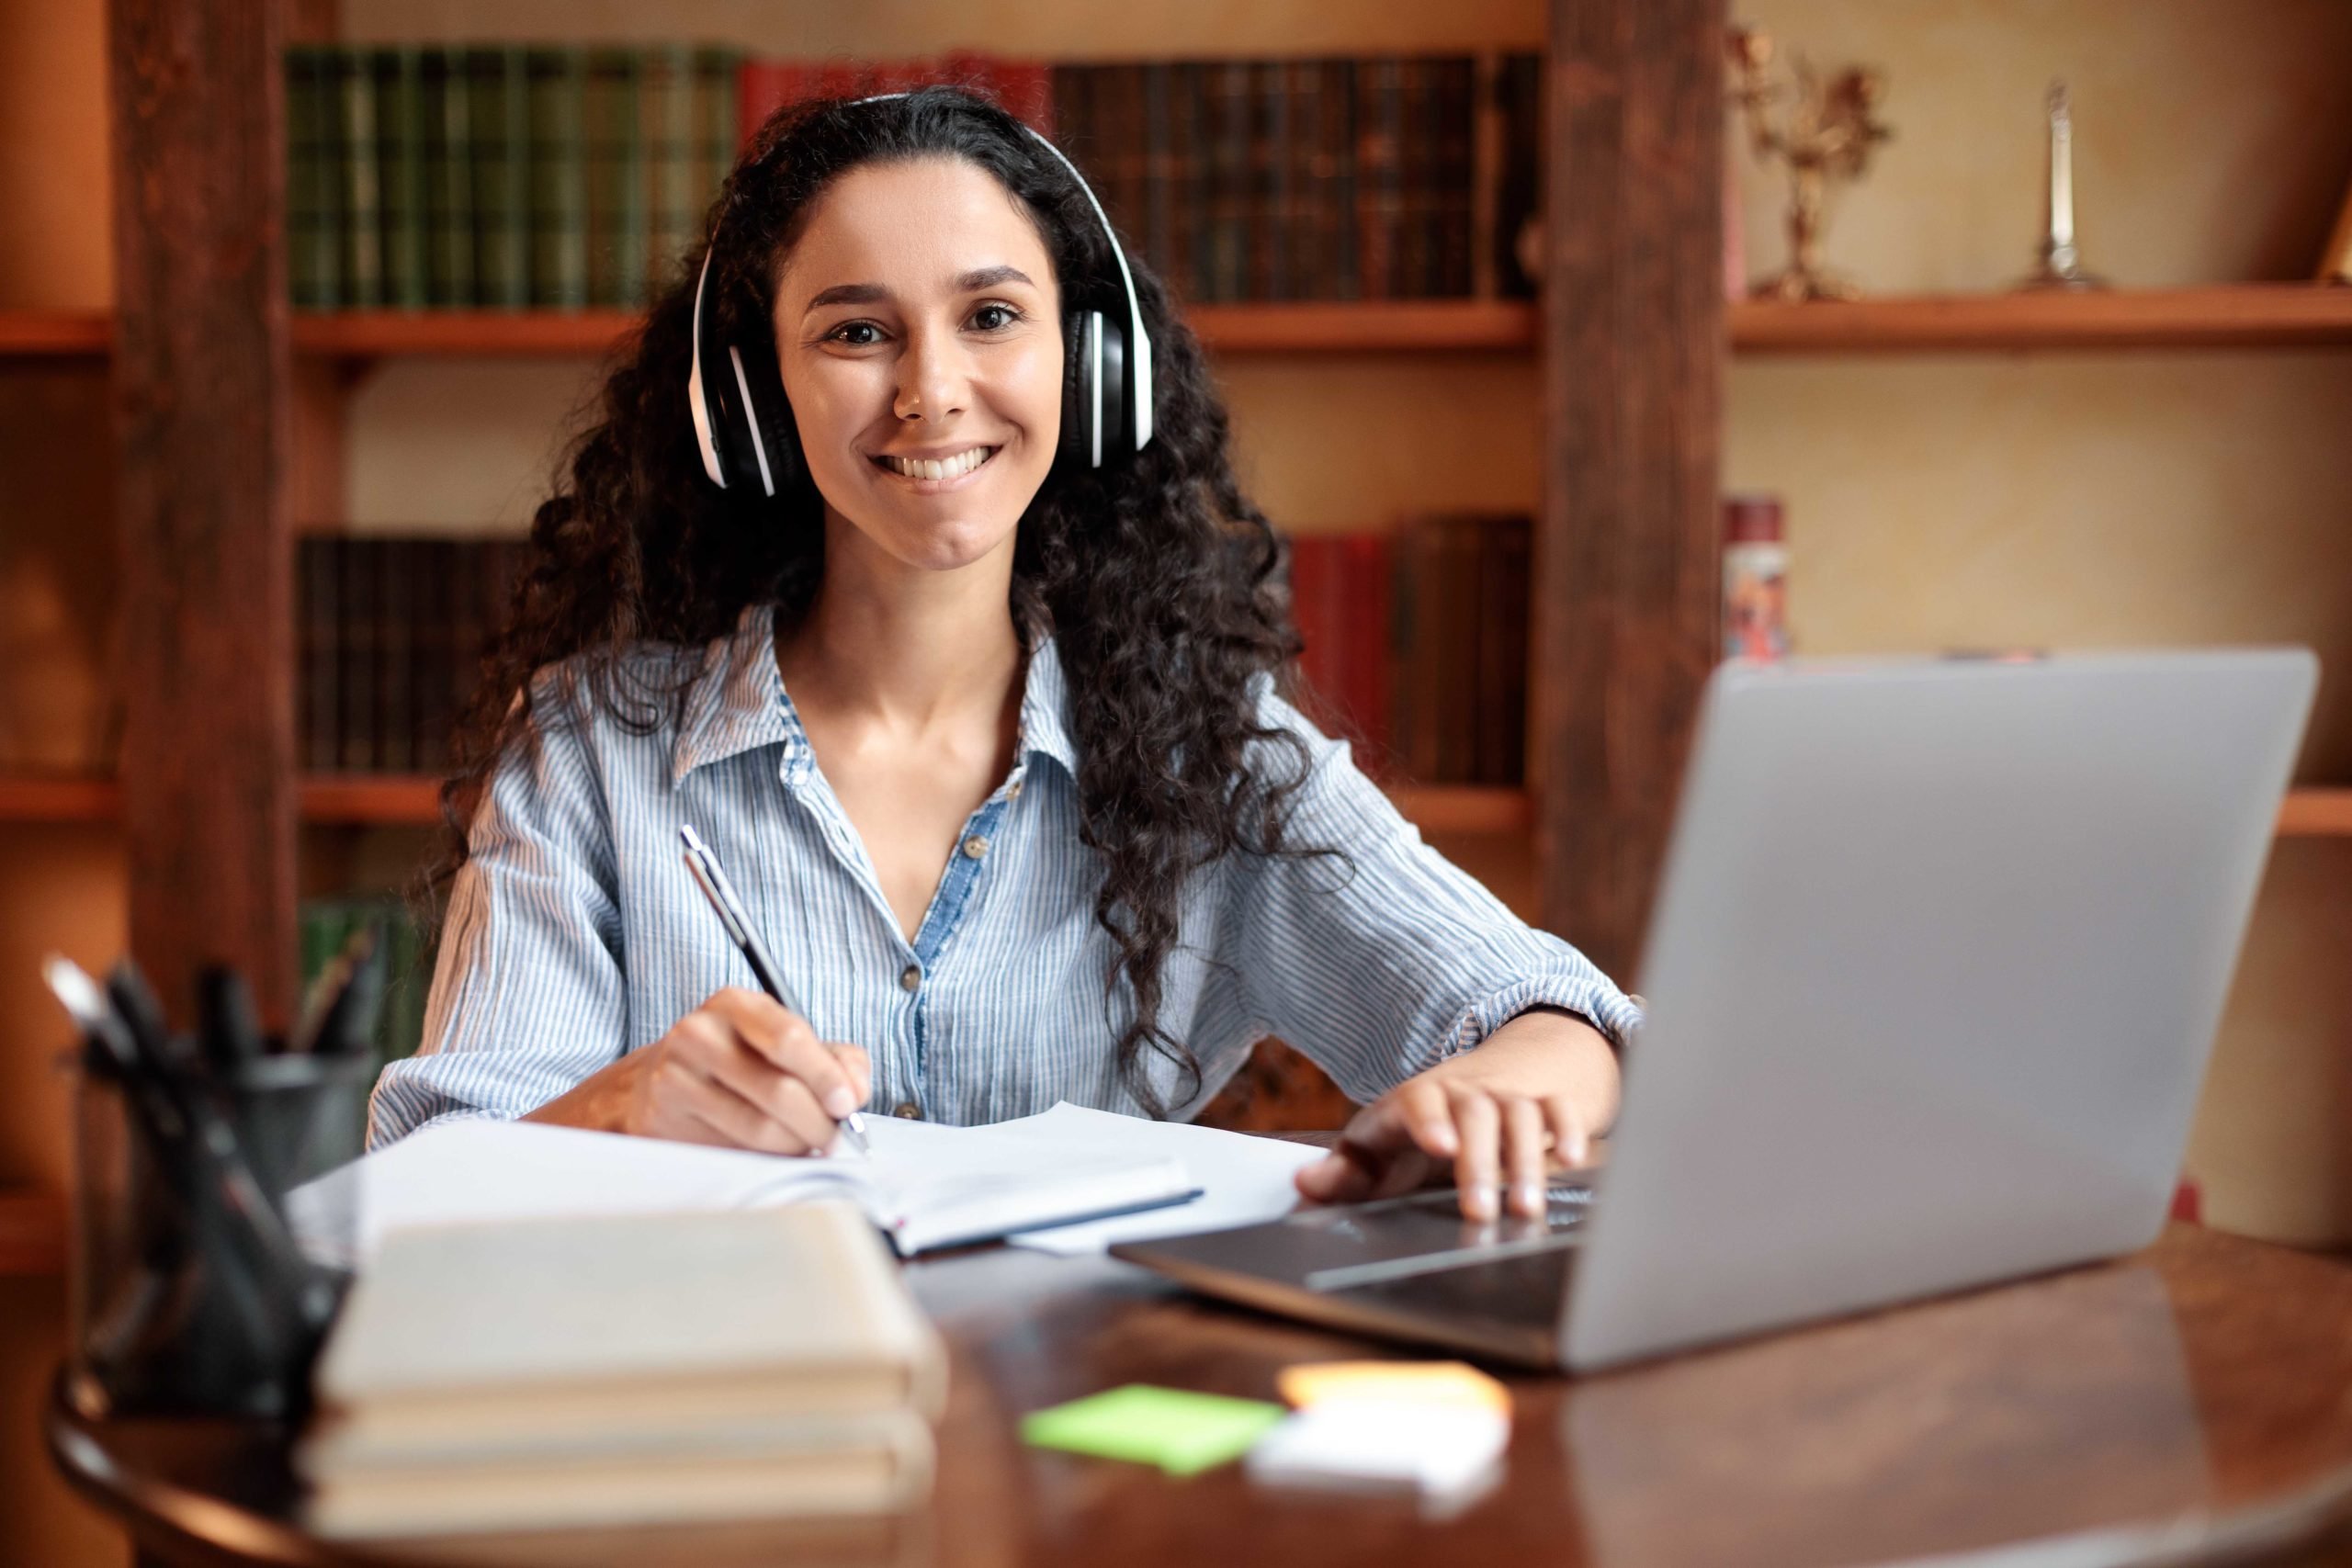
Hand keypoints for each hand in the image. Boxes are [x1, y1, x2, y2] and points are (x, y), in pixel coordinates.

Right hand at [523, 987, 870, 1154]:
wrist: (653, 1082)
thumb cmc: (735, 1060)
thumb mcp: (782, 1041)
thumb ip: (835, 1058)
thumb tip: (856, 1090)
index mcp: (734, 1004)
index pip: (787, 1037)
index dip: (825, 1075)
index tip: (848, 1103)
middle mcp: (699, 1034)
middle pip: (777, 1090)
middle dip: (818, 1121)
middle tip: (836, 1137)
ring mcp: (676, 1078)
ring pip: (758, 1128)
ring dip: (796, 1145)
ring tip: (807, 1144)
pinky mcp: (665, 1121)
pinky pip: (732, 1150)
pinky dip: (764, 1159)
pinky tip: (771, 1151)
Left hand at [1292, 1010, 1617, 1221]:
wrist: (1471, 1088)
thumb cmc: (1411, 1135)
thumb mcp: (1374, 1151)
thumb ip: (1342, 1174)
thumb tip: (1303, 1186)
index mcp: (1416, 1100)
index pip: (1420, 1101)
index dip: (1430, 1120)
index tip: (1441, 1146)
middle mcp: (1464, 1093)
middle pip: (1476, 1114)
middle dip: (1481, 1163)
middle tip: (1481, 1212)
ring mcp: (1506, 1096)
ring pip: (1521, 1115)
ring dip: (1527, 1161)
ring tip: (1526, 1209)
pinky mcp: (1542, 1104)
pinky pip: (1560, 1108)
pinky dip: (1570, 1130)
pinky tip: (1575, 1161)